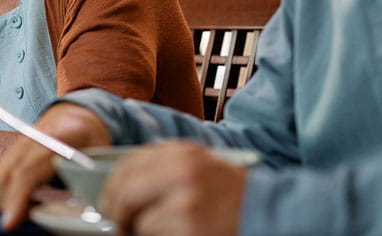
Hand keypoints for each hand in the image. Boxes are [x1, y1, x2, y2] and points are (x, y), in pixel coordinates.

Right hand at [0, 103, 110, 229]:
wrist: (76, 112)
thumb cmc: (90, 135)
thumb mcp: (101, 151)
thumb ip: (94, 175)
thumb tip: (94, 207)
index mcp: (54, 140)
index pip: (28, 173)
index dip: (16, 199)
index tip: (9, 223)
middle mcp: (30, 140)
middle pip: (7, 176)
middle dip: (3, 204)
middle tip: (10, 226)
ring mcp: (19, 144)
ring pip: (0, 175)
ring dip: (0, 199)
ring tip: (12, 219)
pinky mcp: (14, 150)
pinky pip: (1, 173)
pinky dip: (2, 192)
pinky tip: (12, 206)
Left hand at [99, 141, 245, 235]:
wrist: (272, 215)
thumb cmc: (234, 196)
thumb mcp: (201, 167)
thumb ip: (165, 168)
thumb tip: (121, 185)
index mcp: (182, 153)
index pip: (127, 164)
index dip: (112, 185)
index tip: (109, 199)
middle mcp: (181, 172)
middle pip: (123, 191)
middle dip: (116, 212)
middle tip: (118, 224)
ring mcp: (184, 200)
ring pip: (137, 219)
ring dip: (140, 230)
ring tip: (157, 231)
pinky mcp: (186, 227)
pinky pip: (151, 234)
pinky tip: (175, 235)